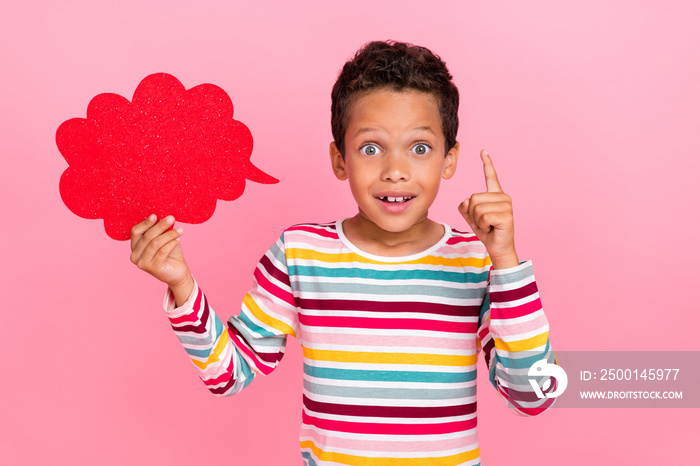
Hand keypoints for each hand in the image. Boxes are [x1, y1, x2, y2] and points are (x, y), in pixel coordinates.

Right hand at [130, 214, 191, 287]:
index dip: (145, 223)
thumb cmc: (170, 254)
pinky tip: (178, 239)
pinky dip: (171, 243)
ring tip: (180, 230)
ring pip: (155, 243)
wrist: (178, 272)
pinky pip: (162, 252)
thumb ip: (160, 231)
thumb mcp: (164, 239)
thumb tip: (162, 216)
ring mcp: (142, 264)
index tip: (155, 215)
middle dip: (160, 226)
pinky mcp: (153, 268)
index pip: (135, 232)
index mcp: (135, 247)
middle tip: (171, 218)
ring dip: (169, 234)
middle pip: (147, 236)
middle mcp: (135, 256)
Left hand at [458, 150, 518, 268]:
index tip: (483, 151)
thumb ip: (465, 207)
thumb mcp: (472, 217)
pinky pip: (483, 216)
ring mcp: (506, 205)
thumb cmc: (486, 231)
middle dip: (471, 213)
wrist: (498, 248)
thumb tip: (465, 200)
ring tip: (487, 225)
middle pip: (473, 197)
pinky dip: (482, 225)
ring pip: (477, 207)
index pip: (490, 176)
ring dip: (477, 220)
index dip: (486, 163)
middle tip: (482, 222)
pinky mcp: (506, 216)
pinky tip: (491, 228)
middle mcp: (502, 197)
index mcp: (495, 195)